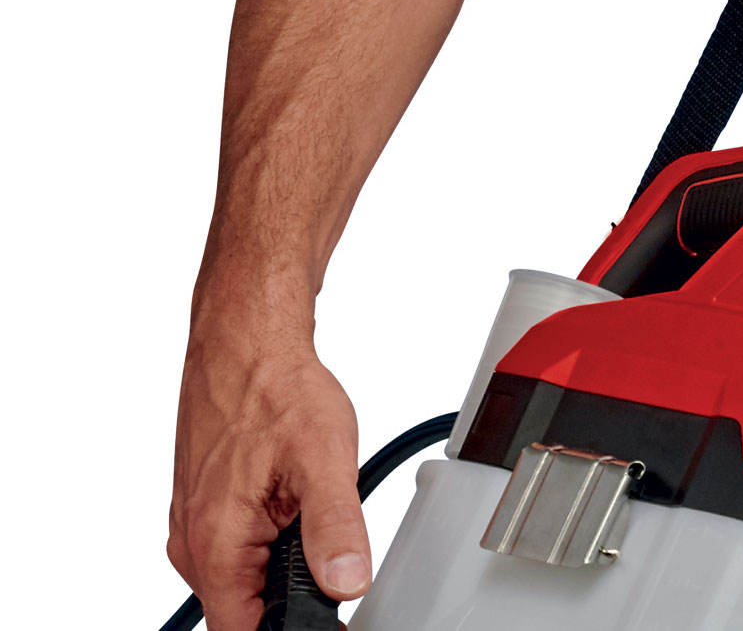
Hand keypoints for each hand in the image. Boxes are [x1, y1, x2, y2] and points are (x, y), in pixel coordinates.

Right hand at [169, 316, 368, 630]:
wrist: (247, 341)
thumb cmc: (276, 388)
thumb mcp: (325, 458)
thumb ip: (337, 527)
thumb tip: (347, 583)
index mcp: (216, 545)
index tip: (333, 618)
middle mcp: (194, 543)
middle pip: (244, 610)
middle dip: (291, 594)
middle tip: (331, 554)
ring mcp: (195, 524)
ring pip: (243, 577)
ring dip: (282, 562)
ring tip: (309, 510)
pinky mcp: (204, 506)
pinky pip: (237, 545)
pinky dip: (271, 535)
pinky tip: (292, 500)